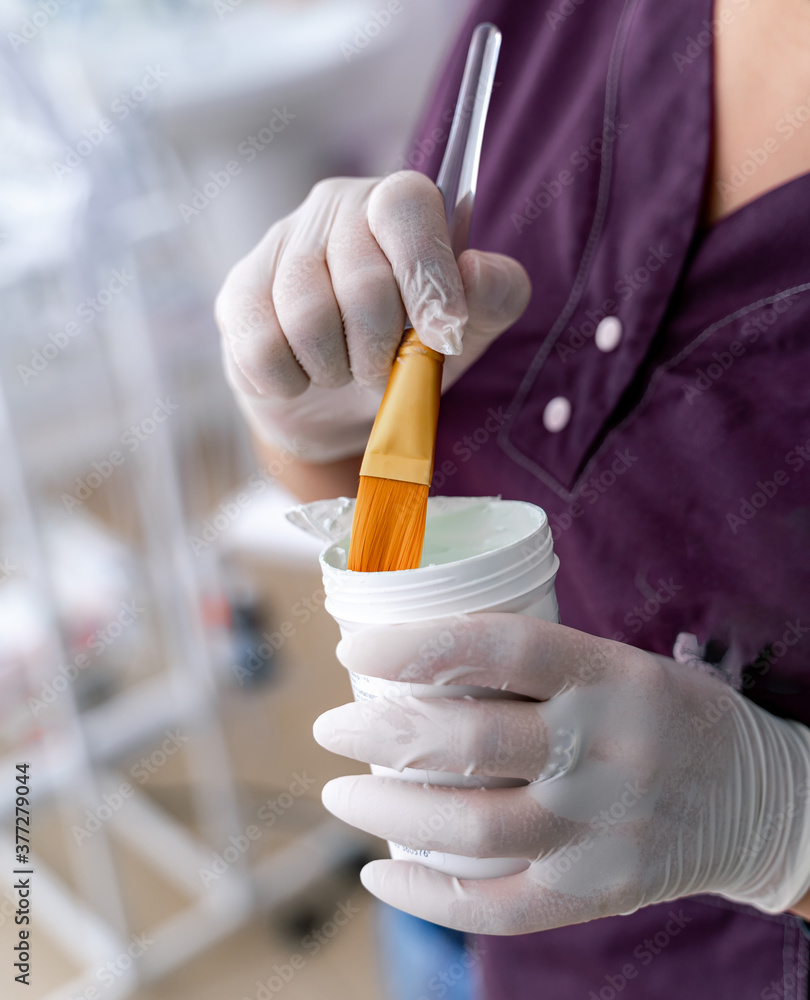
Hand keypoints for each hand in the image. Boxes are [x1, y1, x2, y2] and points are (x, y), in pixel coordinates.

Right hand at [215, 171, 530, 461]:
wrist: (340, 405)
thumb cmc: (410, 352)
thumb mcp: (468, 329)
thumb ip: (494, 296)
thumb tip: (476, 272)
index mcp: (396, 203)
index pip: (406, 207)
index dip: (426, 273)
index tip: (443, 334)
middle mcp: (334, 207)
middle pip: (361, 282)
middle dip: (382, 350)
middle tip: (384, 368)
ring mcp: (278, 246)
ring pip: (307, 319)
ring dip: (337, 369)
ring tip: (343, 370)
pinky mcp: (237, 294)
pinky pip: (261, 348)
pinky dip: (292, 381)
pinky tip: (302, 373)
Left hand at [313, 615, 809, 933]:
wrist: (755, 800)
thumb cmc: (665, 713)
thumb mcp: (617, 661)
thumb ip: (532, 663)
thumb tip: (417, 656)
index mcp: (608, 675)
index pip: (500, 647)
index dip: (417, 646)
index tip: (356, 649)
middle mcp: (603, 750)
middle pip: (468, 742)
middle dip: (378, 734)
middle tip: (332, 726)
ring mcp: (599, 828)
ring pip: (470, 827)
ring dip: (385, 808)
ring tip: (340, 791)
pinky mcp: (596, 890)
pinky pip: (497, 906)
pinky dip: (427, 896)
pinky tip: (382, 871)